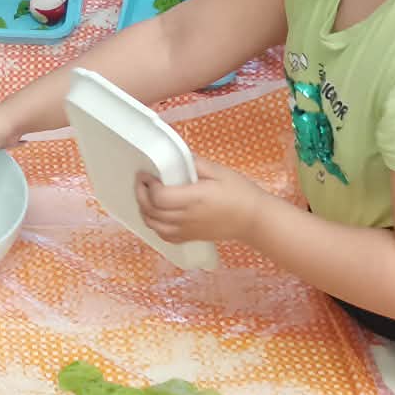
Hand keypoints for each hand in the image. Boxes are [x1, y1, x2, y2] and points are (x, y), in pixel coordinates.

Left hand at [134, 157, 267, 245]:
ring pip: (154, 226)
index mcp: (194, 198)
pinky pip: (164, 236)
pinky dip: (155, 226)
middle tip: (142, 183)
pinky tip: (157, 215)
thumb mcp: (219, 171)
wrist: (253, 219)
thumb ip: (195, 164)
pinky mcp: (190, 237)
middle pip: (152, 211)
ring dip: (144, 211)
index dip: (148, 185)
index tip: (147, 175)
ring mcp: (187, 230)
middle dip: (141, 195)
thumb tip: (176, 157)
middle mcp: (187, 217)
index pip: (160, 197)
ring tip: (146, 198)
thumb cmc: (240, 193)